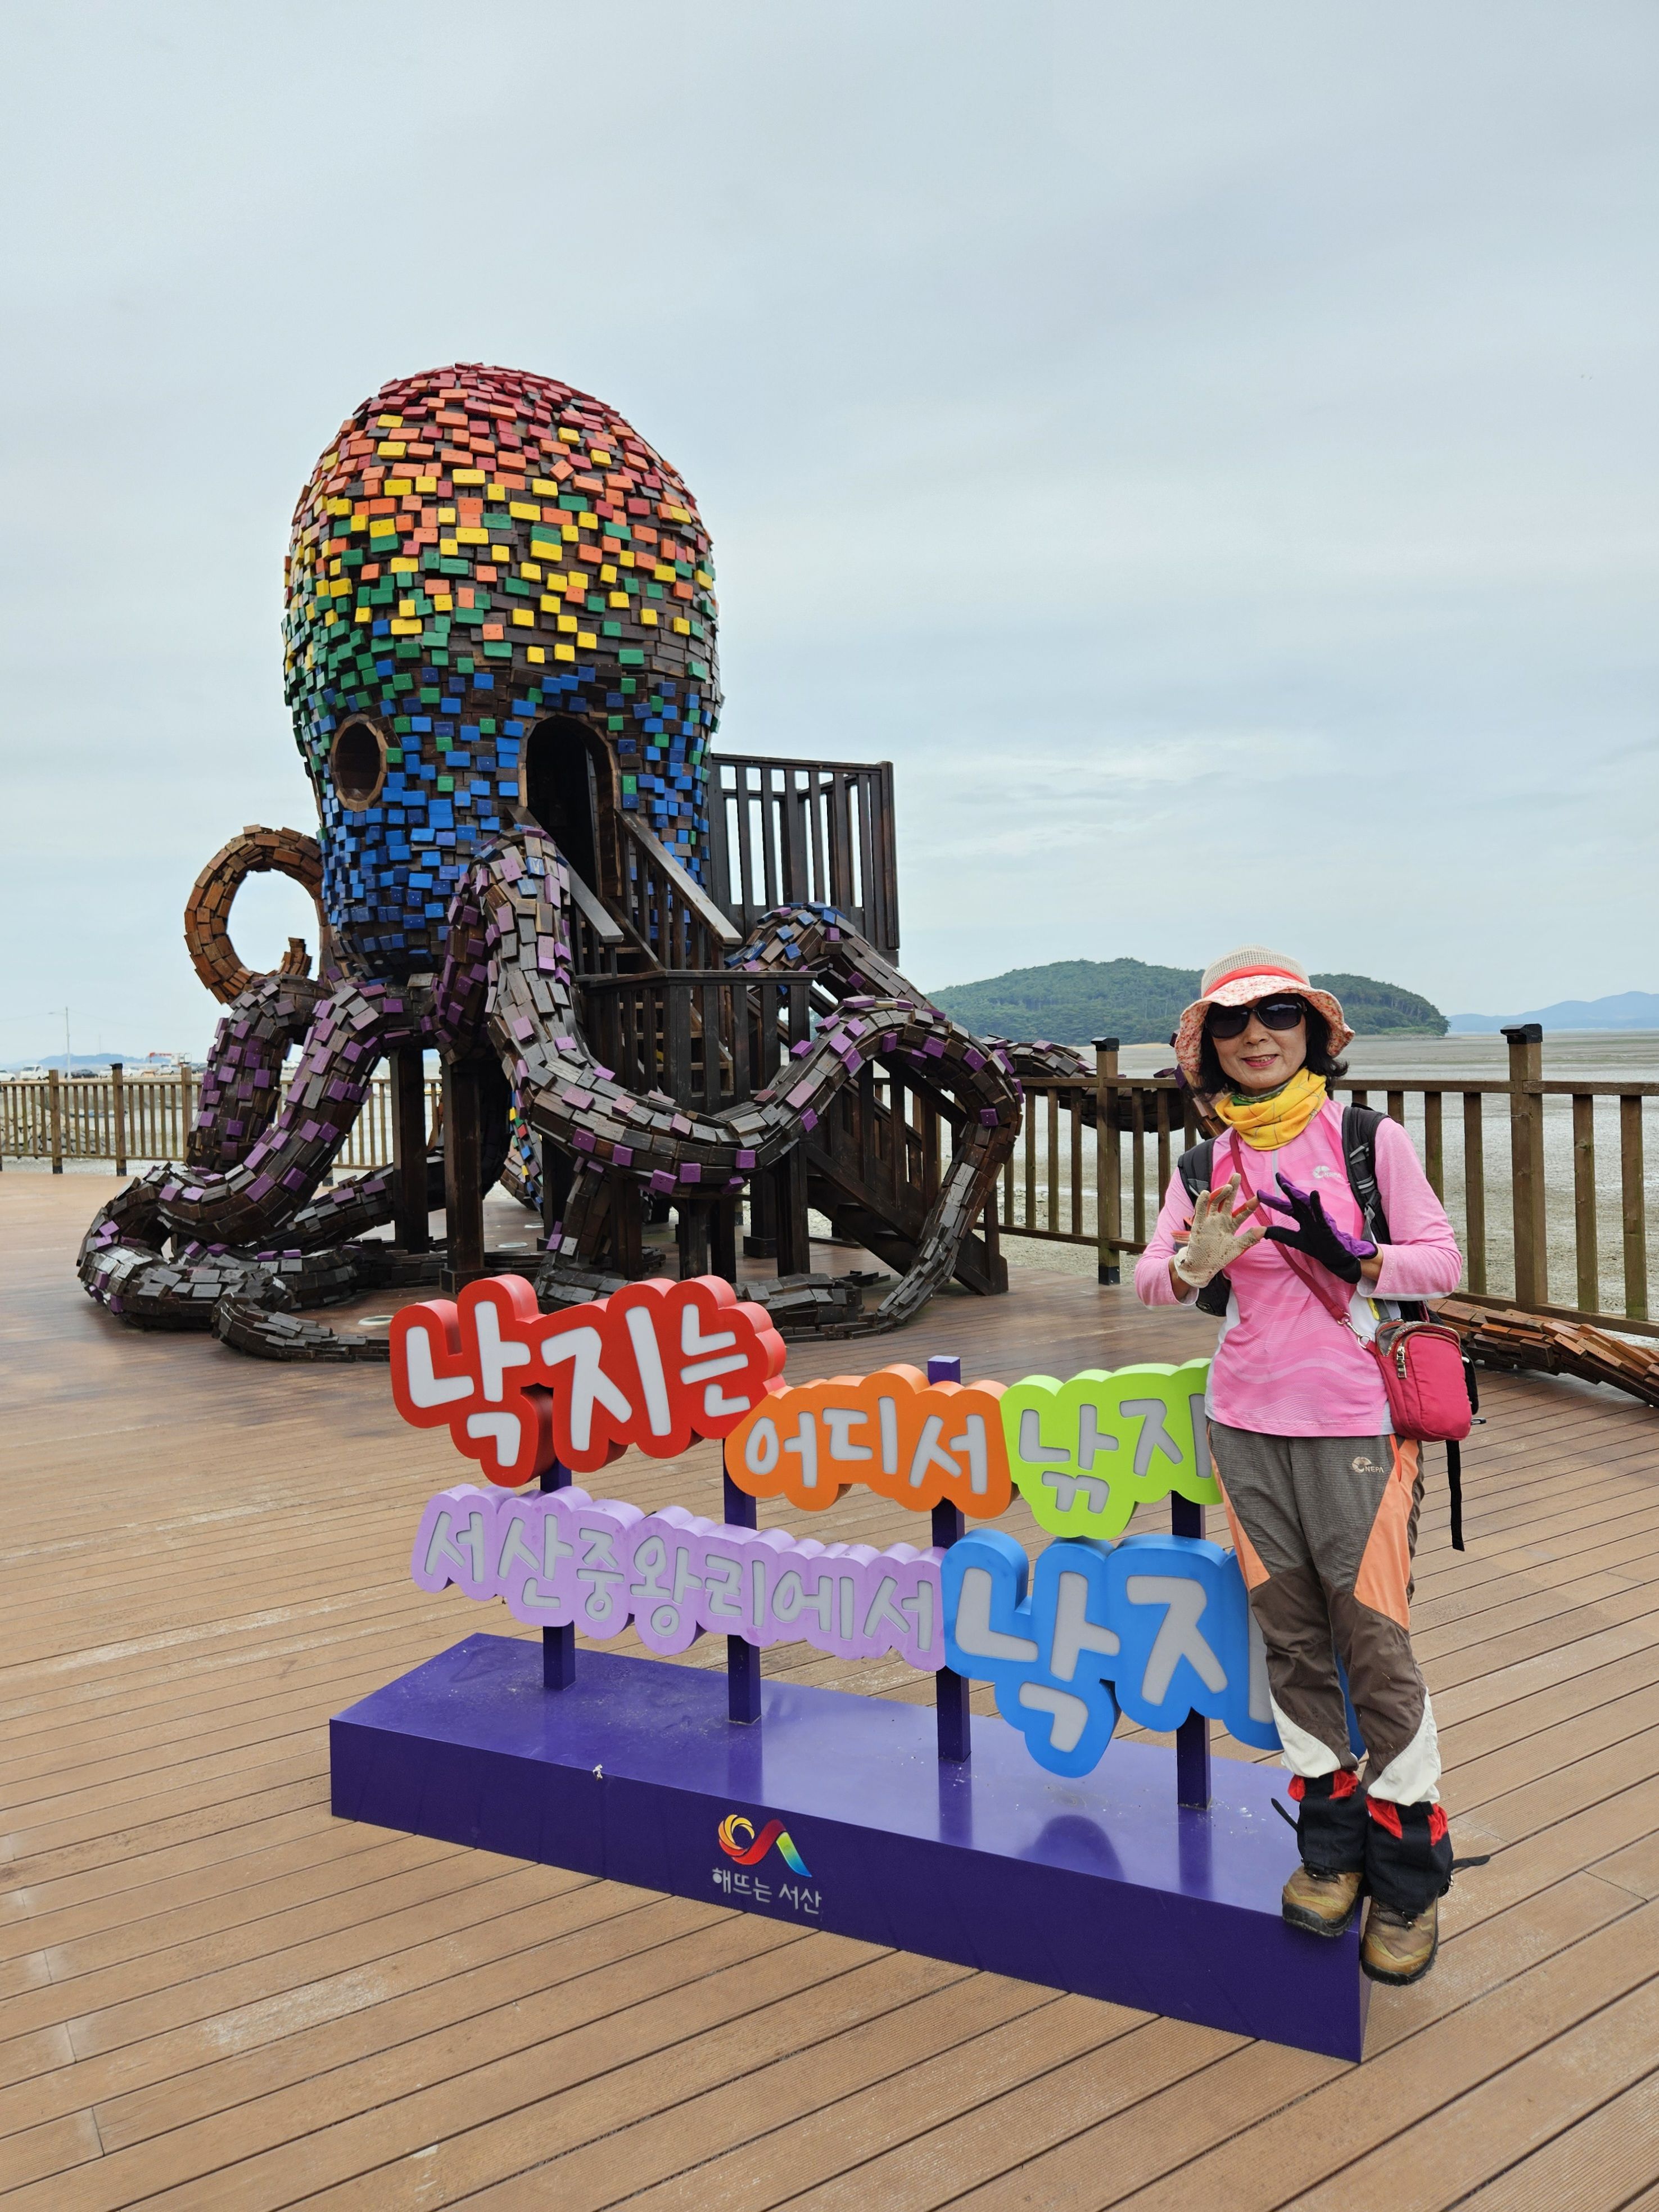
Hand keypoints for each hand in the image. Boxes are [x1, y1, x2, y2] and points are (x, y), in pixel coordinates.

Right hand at [1173, 1173, 1264, 1287]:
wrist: (1202, 1267)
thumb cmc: (1219, 1256)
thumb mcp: (1237, 1248)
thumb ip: (1249, 1238)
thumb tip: (1264, 1229)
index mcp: (1231, 1224)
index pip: (1242, 1212)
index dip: (1250, 1205)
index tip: (1258, 1197)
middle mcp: (1221, 1219)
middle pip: (1227, 1201)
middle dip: (1232, 1188)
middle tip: (1237, 1176)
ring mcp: (1209, 1221)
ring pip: (1215, 1203)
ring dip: (1220, 1194)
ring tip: (1227, 1186)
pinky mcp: (1199, 1225)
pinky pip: (1200, 1211)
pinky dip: (1202, 1202)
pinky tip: (1207, 1193)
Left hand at [1258, 1173, 1376, 1284]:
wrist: (1336, 1256)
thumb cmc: (1319, 1245)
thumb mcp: (1295, 1240)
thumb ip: (1281, 1234)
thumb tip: (1263, 1231)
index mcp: (1301, 1217)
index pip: (1285, 1206)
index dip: (1273, 1200)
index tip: (1259, 1193)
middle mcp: (1308, 1214)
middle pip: (1295, 1199)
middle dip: (1286, 1187)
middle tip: (1277, 1176)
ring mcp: (1317, 1217)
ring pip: (1306, 1203)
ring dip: (1297, 1194)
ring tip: (1287, 1185)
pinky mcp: (1325, 1224)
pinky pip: (1320, 1213)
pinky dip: (1316, 1204)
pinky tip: (1314, 1194)